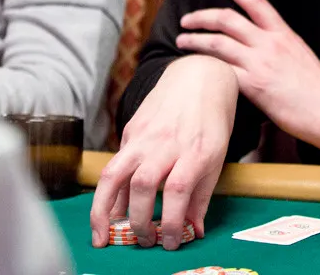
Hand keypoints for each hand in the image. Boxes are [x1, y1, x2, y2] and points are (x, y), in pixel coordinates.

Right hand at [89, 55, 237, 251]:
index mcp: (195, 149)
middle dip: (138, 220)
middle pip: (143, 184)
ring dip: (104, 209)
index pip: (178, 189)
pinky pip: (115, 164)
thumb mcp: (217, 157)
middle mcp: (167, 142)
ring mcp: (145, 135)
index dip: (171, 221)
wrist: (198, 76)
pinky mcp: (131, 130)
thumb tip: (192, 232)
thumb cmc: (212, 120)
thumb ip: (202, 196)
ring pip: (115, 172)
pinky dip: (110, 192)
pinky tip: (112, 210)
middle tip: (144, 241)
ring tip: (102, 236)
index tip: (171, 242)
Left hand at [177, 0, 319, 152]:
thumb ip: (278, 47)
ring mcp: (261, 63)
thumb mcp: (300, 56)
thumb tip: (258, 46)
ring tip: (182, 42)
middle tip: (186, 20)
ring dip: (195, 41)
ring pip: (218, 43)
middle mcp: (270, 43)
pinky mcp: (255, 86)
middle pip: (227, 19)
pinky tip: (194, 72)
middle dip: (201, 16)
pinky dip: (204, 70)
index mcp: (284, 33)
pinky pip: (222, 72)